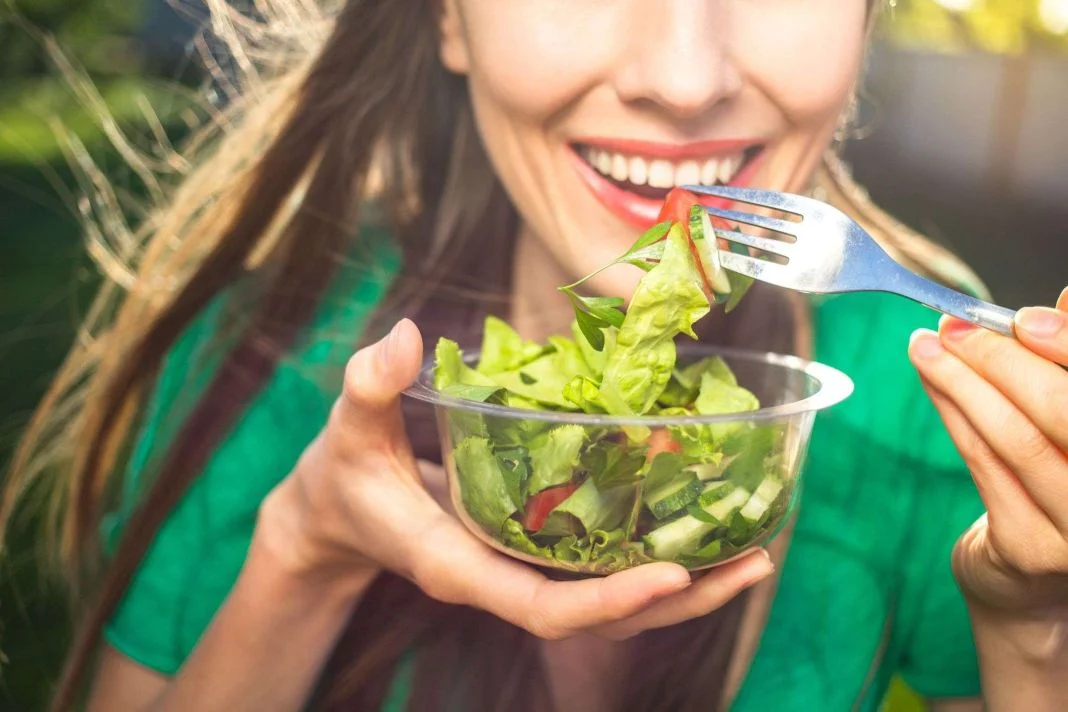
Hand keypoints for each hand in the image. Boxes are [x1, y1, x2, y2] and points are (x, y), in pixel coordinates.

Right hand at [258, 319, 773, 640]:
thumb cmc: (346, 474)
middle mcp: (500, 580)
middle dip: (679, 599)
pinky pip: (602, 566)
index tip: (672, 574)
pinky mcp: (533, 552)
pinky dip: (653, 551)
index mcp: (459, 566)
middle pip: (601, 617)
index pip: (541, 608)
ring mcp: (520, 571)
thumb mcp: (348, 429)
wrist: (341, 513)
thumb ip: (370, 386)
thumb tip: (405, 338)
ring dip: (685, 583)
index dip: (607, 601)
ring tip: (755, 550)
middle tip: (755, 561)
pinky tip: (700, 519)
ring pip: (611, 600)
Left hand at [908, 288, 1067, 614]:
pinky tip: (932, 382)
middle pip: (1061, 411)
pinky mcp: (1032, 547)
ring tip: (926, 345)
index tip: (1022, 316)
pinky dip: (954, 414)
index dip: (1066, 345)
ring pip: (1015, 437)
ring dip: (962, 381)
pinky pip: (983, 464)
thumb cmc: (1060, 477)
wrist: (1036, 581)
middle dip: (1000, 360)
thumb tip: (1064, 299)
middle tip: (954, 326)